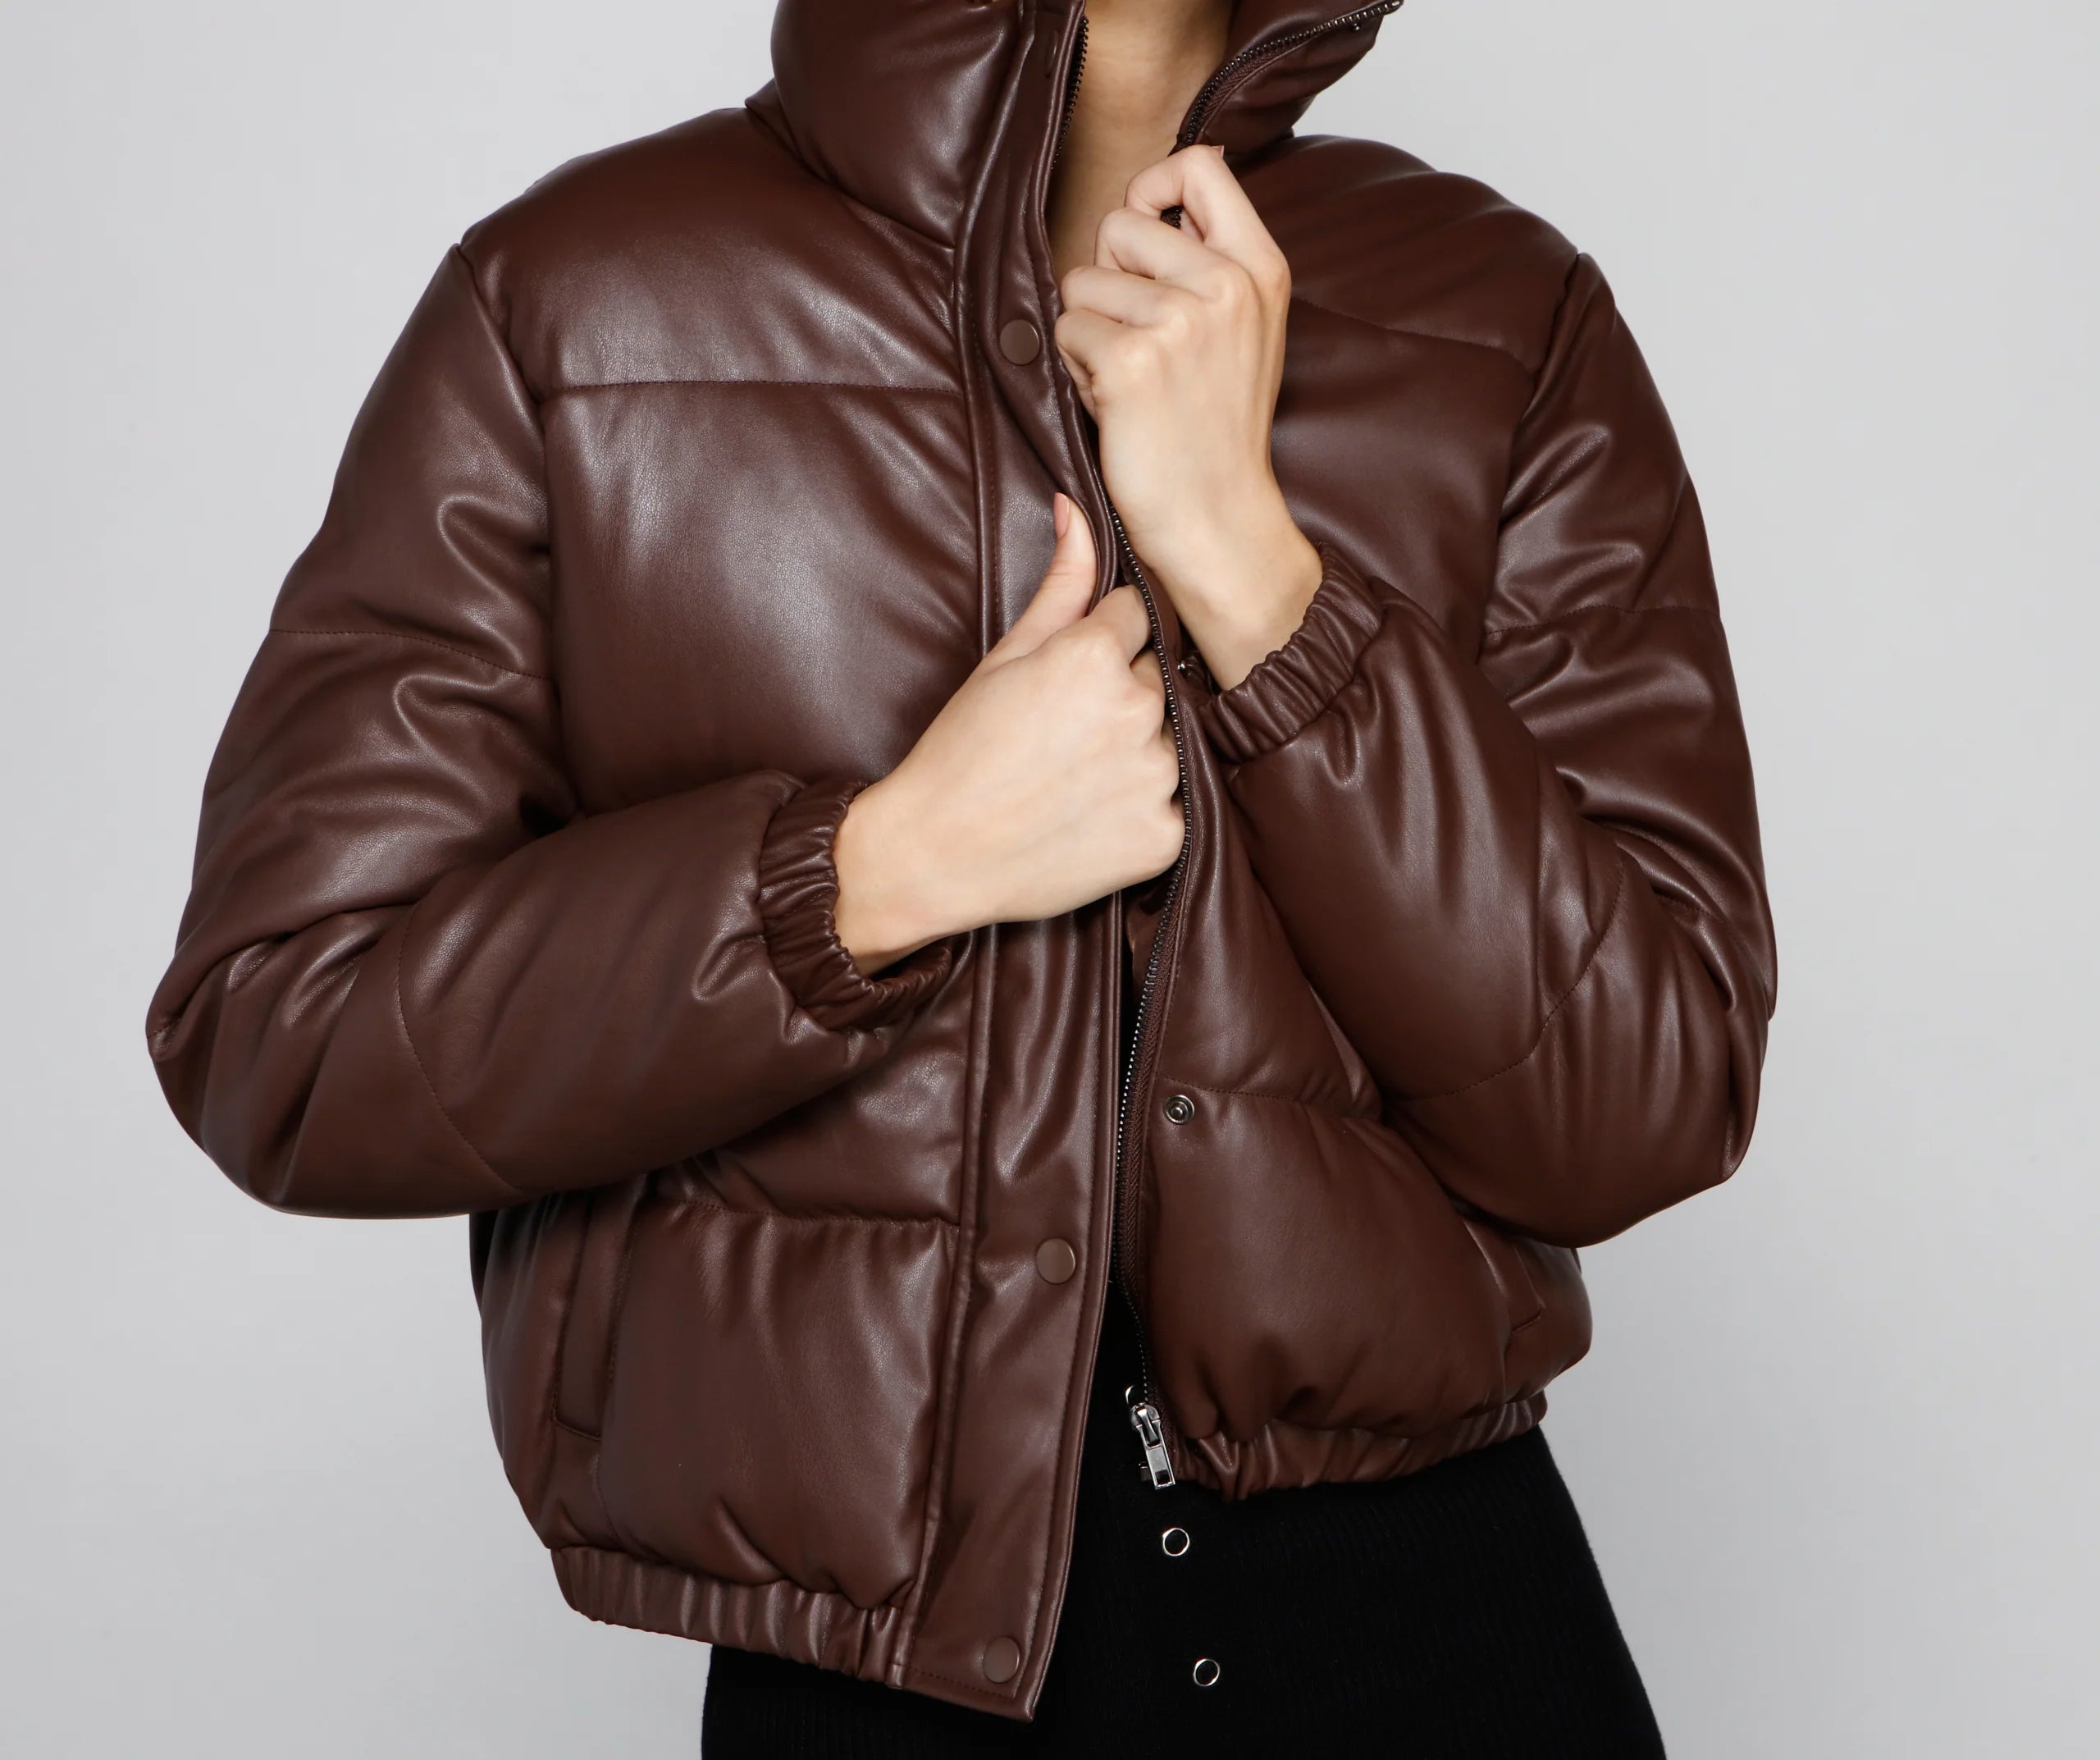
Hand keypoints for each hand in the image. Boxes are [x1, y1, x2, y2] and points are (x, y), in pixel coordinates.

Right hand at [833, 495, 1184, 975]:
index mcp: (1097, 655)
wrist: (935, 855)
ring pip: (1170, 741)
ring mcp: (1157, 776)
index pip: (1137, 618)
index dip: (1100, 645)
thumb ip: (1060, 585)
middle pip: (1155, 678)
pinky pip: (1177, 806)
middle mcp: (1138, 710)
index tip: (1065, 683)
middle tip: (1061, 738)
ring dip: (1137, 754)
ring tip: (1075, 780)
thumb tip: (1079, 511)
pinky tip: (1093, 818)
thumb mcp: (1005, 657)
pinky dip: (1145, 811)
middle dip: (1120, 697)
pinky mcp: (1166, 836)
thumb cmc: (960, 752)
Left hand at [1052, 144, 1322, 688]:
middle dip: (1109, 279)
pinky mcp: (1130, 361)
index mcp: (1259, 268)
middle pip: (1119, 223)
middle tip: (1142, 341)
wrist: (1218, 518)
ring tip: (1133, 381)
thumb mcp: (1245, 328)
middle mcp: (1225, 285)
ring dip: (1090, 334)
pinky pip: (1066, 333)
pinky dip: (1078, 373)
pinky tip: (1117, 406)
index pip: (1200, 166)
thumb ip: (1210, 259)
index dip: (1154, 185)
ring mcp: (1179, 322)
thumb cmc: (1216, 429)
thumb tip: (1152, 192)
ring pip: (1082, 283)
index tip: (1146, 224)